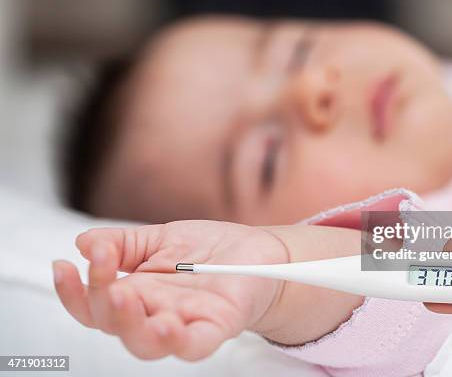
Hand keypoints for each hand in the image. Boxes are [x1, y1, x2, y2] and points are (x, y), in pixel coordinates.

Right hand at [53, 220, 288, 360]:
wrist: (257, 252)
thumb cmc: (209, 250)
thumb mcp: (162, 238)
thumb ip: (125, 244)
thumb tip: (84, 242)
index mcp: (138, 292)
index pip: (94, 304)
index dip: (73, 291)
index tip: (64, 264)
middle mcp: (156, 313)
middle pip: (114, 325)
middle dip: (99, 300)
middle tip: (104, 271)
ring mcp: (185, 322)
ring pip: (147, 344)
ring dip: (131, 325)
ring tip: (124, 298)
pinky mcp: (217, 326)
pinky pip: (194, 344)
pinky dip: (178, 341)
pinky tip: (167, 325)